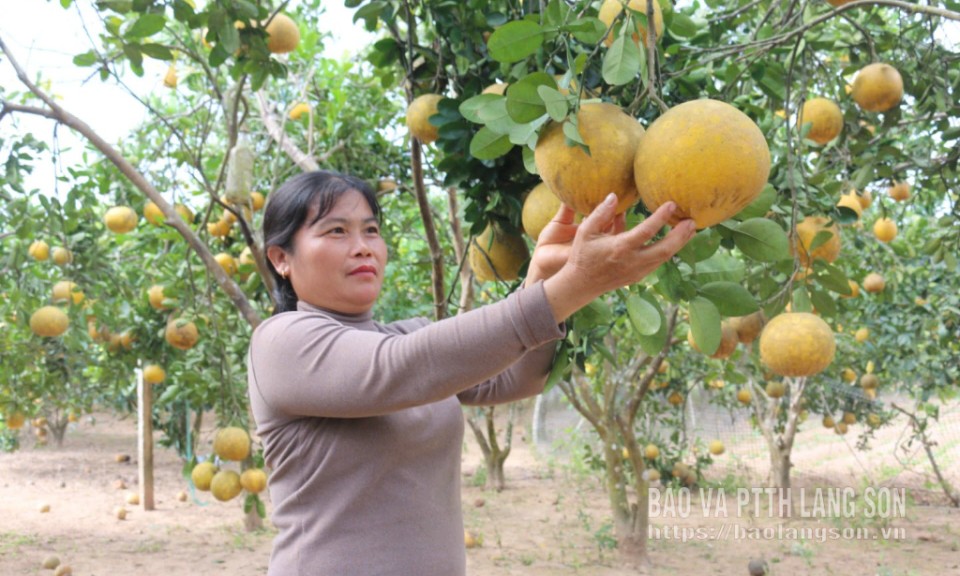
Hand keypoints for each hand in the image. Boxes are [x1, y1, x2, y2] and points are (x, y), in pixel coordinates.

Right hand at [542, 193, 695, 322]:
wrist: (581, 284)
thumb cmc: (582, 255)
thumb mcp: (586, 231)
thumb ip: (600, 213)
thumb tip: (614, 196)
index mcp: (620, 248)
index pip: (646, 231)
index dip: (660, 217)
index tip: (672, 204)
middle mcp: (632, 261)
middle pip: (665, 250)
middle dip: (681, 236)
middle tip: (693, 221)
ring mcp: (638, 271)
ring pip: (665, 257)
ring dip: (679, 243)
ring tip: (690, 229)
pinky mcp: (639, 276)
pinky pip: (659, 262)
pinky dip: (669, 250)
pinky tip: (676, 240)